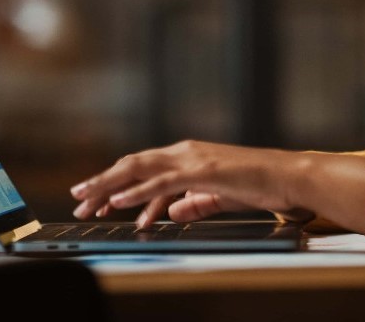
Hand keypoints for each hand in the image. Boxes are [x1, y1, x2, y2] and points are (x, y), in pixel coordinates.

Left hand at [69, 140, 306, 227]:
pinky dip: (137, 192)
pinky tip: (119, 202)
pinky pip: (162, 183)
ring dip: (109, 186)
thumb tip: (171, 212)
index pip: (142, 168)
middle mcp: (184, 152)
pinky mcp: (202, 171)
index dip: (114, 183)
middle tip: (78, 200)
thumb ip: (193, 202)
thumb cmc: (258, 184)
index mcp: (187, 156)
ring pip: (139, 169)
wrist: (287, 177)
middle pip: (132, 165)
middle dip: (101, 183)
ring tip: (87, 202)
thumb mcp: (218, 196)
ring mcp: (192, 159)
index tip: (93, 200)